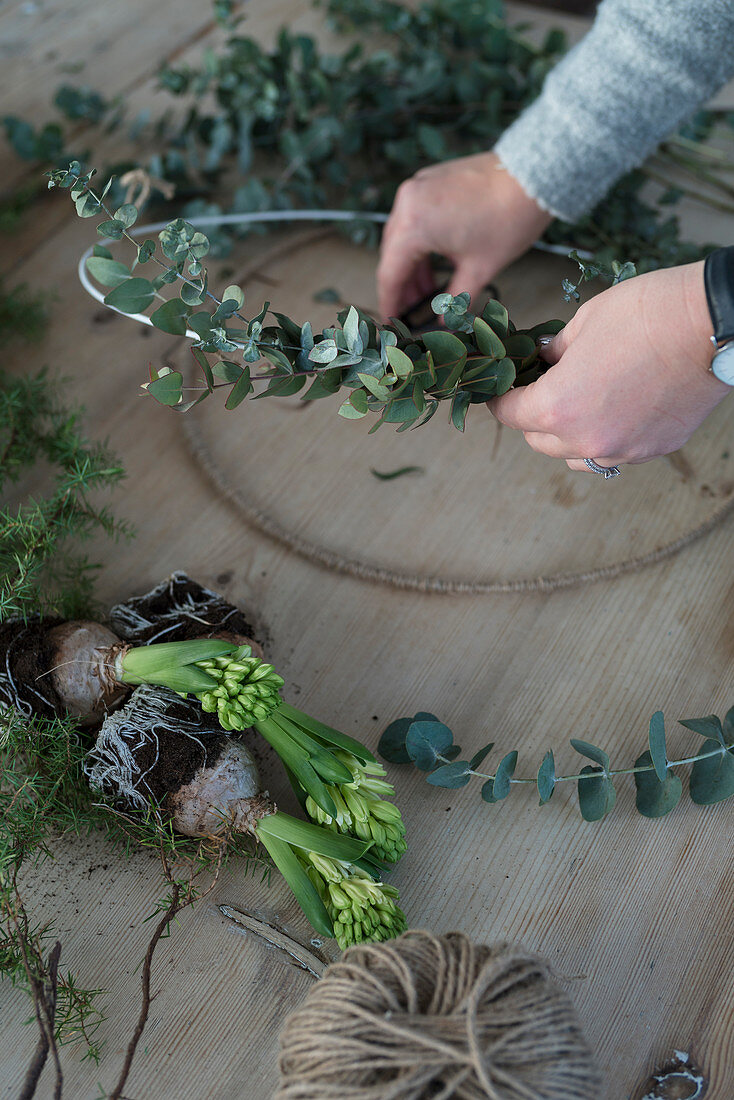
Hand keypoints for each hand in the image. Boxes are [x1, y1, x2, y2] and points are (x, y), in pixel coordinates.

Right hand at [376, 152, 551, 319]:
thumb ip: (455, 302)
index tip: (392, 322)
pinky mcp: (430, 180)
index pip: (390, 274)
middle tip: (412, 312)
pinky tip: (436, 262)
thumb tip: (444, 322)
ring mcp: (418, 187)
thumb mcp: (479, 270)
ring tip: (429, 291)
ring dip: (413, 265)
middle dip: (403, 286)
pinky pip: (415, 217)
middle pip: (393, 254)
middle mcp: (407, 201)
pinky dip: (421, 242)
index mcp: (413, 224)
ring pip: (403, 236)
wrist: (533, 174)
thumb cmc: (509, 219)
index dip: (390, 303)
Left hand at [488, 261, 729, 469]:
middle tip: (538, 389)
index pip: (511, 416)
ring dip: (567, 436)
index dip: (500, 399)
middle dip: (532, 418)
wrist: (712, 323)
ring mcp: (624, 450)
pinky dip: (605, 438)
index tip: (500, 389)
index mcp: (559, 407)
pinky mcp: (655, 449)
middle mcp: (587, 439)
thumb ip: (555, 350)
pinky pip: (615, 454)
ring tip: (577, 404)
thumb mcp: (583, 322)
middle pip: (539, 443)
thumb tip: (543, 359)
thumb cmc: (645, 314)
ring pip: (576, 458)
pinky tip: (614, 410)